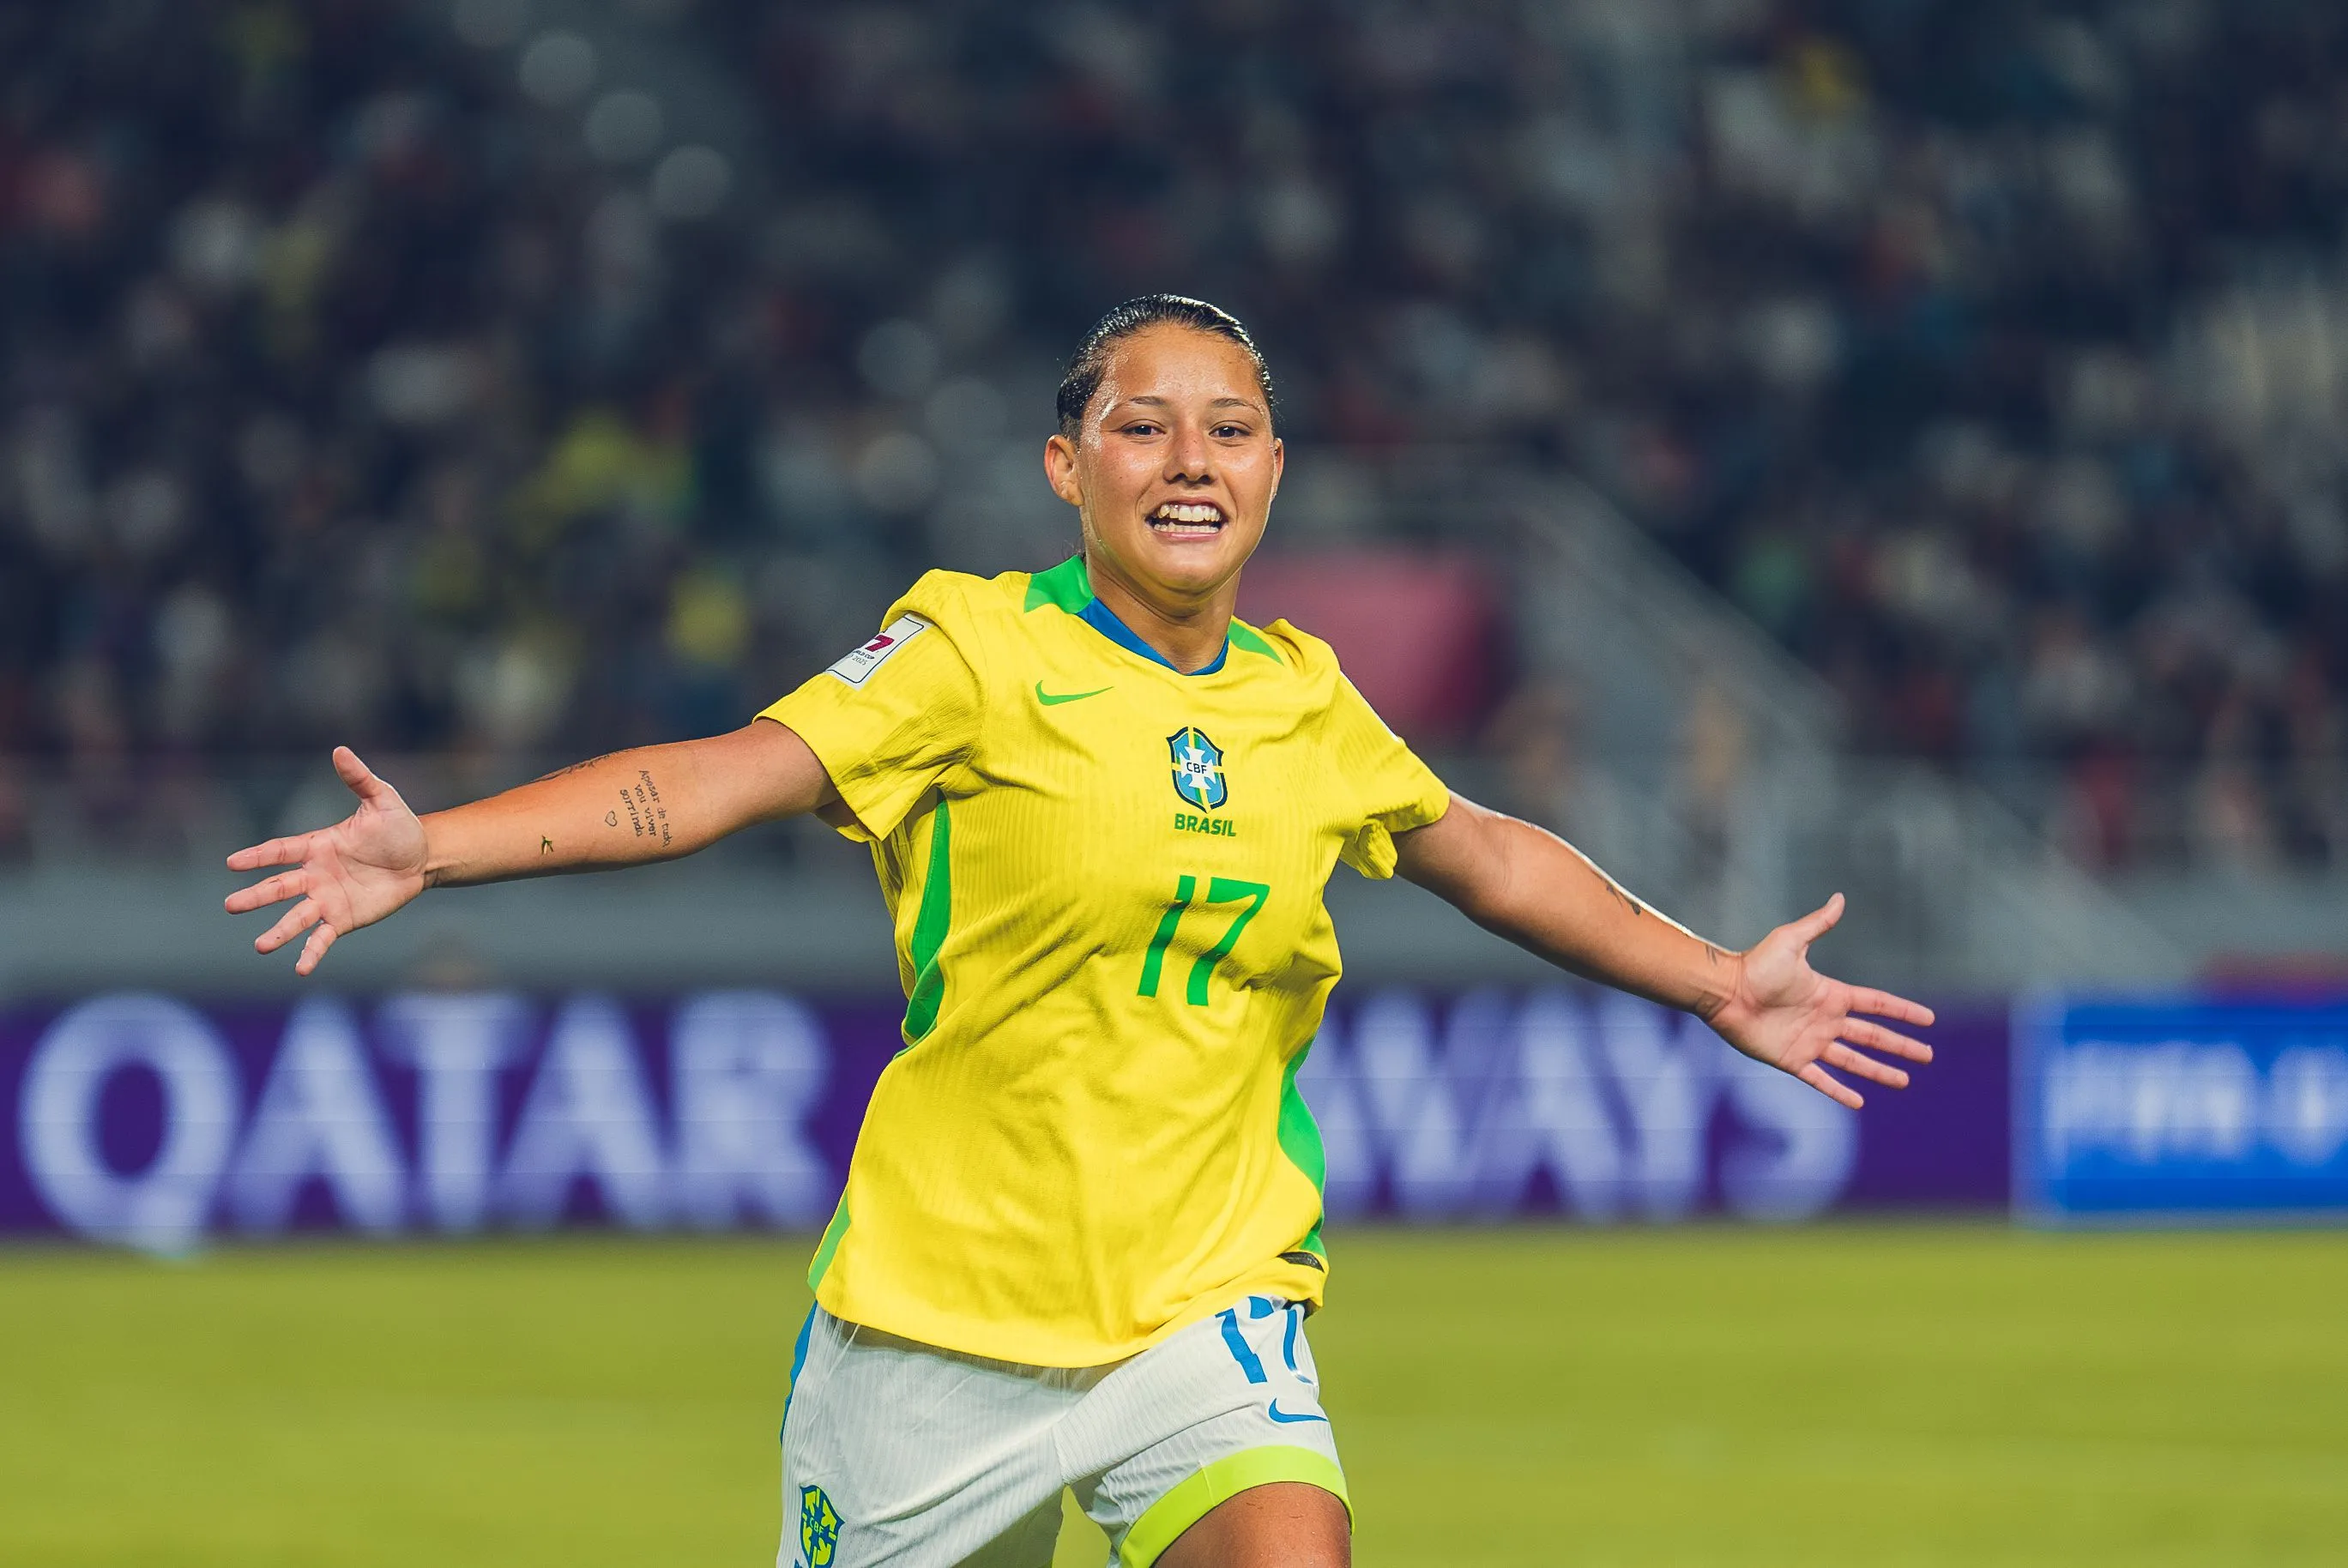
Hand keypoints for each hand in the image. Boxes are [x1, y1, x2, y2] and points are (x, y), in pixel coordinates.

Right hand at [224, 746, 428, 974]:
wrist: (423, 857)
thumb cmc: (398, 827)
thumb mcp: (381, 799)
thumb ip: (359, 779)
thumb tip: (340, 750)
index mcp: (318, 846)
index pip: (281, 851)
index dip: (258, 856)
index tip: (231, 863)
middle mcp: (316, 875)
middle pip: (279, 887)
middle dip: (256, 897)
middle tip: (230, 906)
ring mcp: (327, 899)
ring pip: (296, 917)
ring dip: (279, 932)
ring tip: (260, 946)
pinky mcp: (344, 919)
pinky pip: (323, 938)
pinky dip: (311, 953)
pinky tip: (300, 969)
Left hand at [1705, 893, 1934, 1108]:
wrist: (1725, 992)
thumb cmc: (1755, 965)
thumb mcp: (1791, 941)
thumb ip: (1817, 925)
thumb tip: (1839, 898)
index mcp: (1831, 995)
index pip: (1876, 1004)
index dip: (1902, 1011)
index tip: (1928, 1019)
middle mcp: (1825, 1020)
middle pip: (1873, 1036)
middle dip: (1901, 1046)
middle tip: (1928, 1056)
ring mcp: (1811, 1042)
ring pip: (1854, 1061)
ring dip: (1879, 1072)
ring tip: (1904, 1082)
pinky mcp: (1793, 1060)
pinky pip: (1821, 1080)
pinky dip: (1839, 1092)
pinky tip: (1858, 1102)